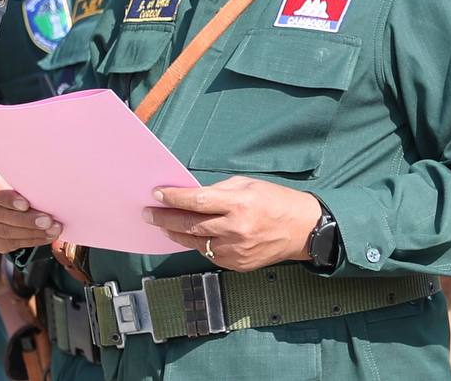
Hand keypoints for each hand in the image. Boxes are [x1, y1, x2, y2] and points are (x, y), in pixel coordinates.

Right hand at [0, 162, 62, 253]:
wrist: (4, 183)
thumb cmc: (15, 172)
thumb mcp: (16, 166)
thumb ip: (25, 174)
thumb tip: (47, 186)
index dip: (7, 199)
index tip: (26, 204)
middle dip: (25, 220)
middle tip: (48, 221)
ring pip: (2, 232)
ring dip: (30, 233)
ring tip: (52, 230)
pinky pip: (5, 243)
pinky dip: (28, 241)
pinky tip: (44, 237)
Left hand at [143, 176, 321, 271]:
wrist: (302, 230)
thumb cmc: (275, 201)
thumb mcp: (247, 185)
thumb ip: (218, 191)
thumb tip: (190, 195)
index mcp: (238, 204)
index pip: (197, 201)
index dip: (174, 198)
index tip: (157, 194)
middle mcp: (235, 229)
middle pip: (190, 225)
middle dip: (165, 218)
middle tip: (148, 213)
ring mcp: (235, 250)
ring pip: (194, 243)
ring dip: (175, 233)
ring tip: (162, 225)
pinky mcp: (236, 265)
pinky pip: (208, 254)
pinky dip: (196, 244)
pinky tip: (188, 236)